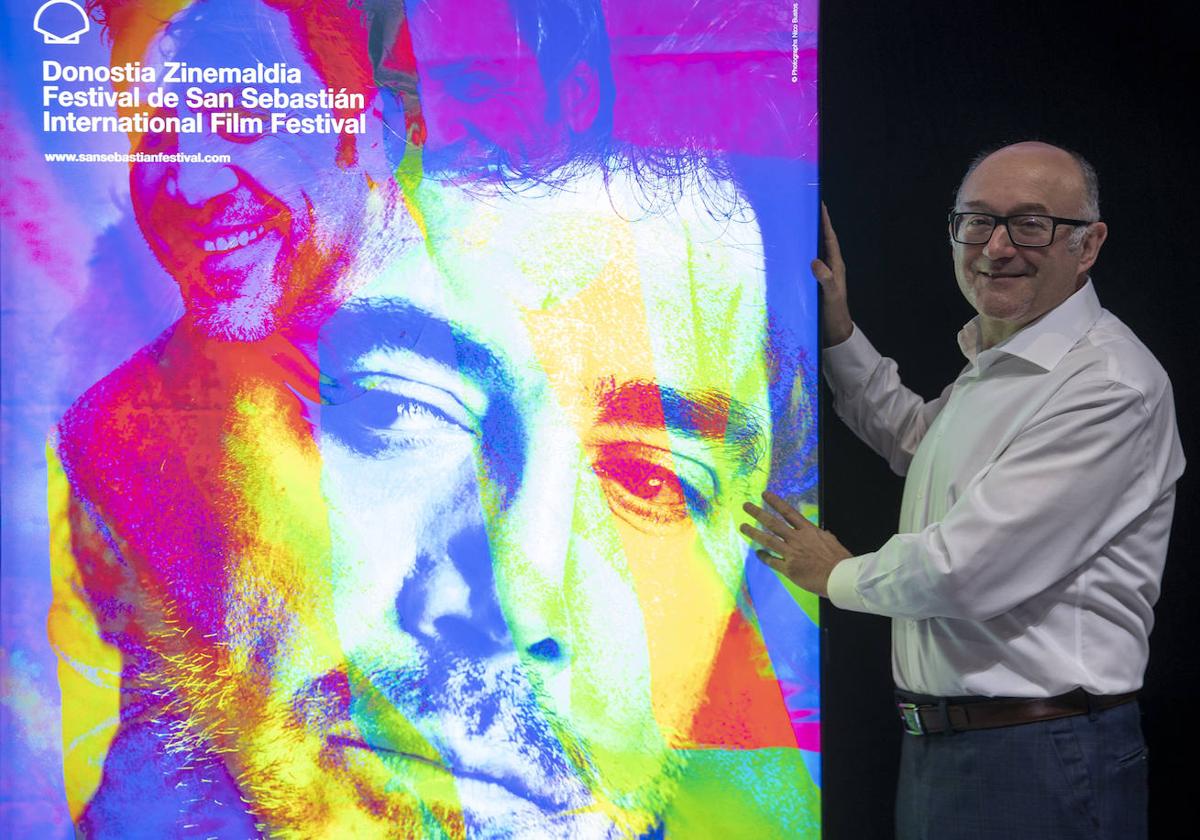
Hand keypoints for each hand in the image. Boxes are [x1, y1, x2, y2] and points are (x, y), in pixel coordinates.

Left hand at [740, 491, 850, 596]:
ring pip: (768, 540)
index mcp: (809, 531)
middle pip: (773, 523)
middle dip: (758, 513)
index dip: (775, 502)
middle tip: (746, 506)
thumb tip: (824, 533)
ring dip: (753, 532)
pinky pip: (772, 561)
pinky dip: (764, 557)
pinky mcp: (789, 569)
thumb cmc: (840, 560)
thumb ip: (824, 537)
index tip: (764, 494)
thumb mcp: (832, 542)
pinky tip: (758, 553)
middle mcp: (797, 539)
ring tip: (743, 526)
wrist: (841, 577)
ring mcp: (792, 553)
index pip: (789, 512)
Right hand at [811, 203, 852, 346]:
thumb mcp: (831, 295)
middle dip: (815, 225)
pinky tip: (791, 253)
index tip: (821, 206)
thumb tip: (815, 261)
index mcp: (836, 266)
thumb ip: (825, 278)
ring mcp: (822, 275)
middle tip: (806, 210)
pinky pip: (807, 264)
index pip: (830, 239)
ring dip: (807, 239)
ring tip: (797, 226)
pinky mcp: (814, 283)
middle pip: (822, 241)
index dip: (825, 222)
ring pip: (814, 252)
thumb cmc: (834, 313)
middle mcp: (830, 267)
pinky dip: (801, 255)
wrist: (835, 332)